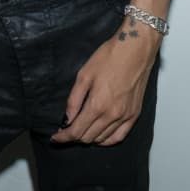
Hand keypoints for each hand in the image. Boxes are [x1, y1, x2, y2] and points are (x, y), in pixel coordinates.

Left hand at [50, 24, 160, 146]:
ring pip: (102, 139)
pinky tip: (99, 136)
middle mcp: (112, 115)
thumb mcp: (84, 75)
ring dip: (89, 138)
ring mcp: (125, 116)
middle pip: (88, 138)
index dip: (63, 137)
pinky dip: (107, 140)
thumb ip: (74, 101)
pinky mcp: (134, 114)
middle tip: (66, 130)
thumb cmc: (109, 57)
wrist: (135, 50)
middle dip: (74, 137)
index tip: (55, 138)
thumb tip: (66, 120)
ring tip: (81, 130)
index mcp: (97, 105)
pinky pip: (119, 137)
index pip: (76, 131)